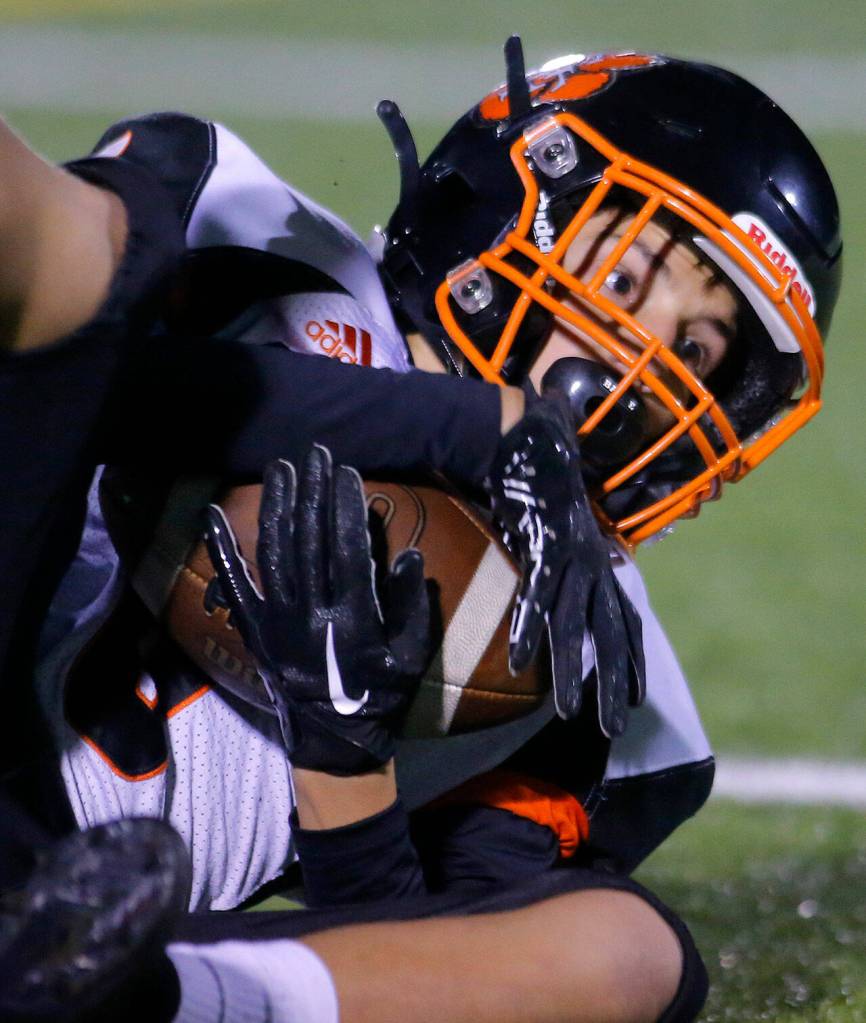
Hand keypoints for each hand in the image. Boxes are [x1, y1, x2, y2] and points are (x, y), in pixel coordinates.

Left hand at [204, 446, 430, 773]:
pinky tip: (211, 514)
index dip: (346, 508)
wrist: (333, 738)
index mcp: (352, 619)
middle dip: (312, 492)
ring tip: (280, 468)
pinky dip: (221, 548)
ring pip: (274, 551)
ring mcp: (276, 619)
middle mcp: (310, 613)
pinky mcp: (253, 627)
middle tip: (316, 453)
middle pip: (309, 540)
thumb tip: (409, 555)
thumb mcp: (411, 655)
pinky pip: (233, 584)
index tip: (346, 473)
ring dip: (276, 505)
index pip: (348, 549)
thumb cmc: (379, 693)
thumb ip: (413, 605)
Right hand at [485, 388, 644, 735]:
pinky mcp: (544, 542)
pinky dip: (529, 625)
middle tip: (614, 728)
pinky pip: (537, 592)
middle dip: (613, 682)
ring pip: (575, 622)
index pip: (624, 618)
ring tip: (567, 712)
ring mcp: (572, 553)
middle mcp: (593, 561)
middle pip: (609, 633)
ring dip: (573, 669)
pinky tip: (520, 658)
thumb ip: (569, 552)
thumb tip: (577, 570)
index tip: (634, 697)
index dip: (631, 658)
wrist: (528, 435)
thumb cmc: (542, 479)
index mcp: (599, 559)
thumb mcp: (561, 524)